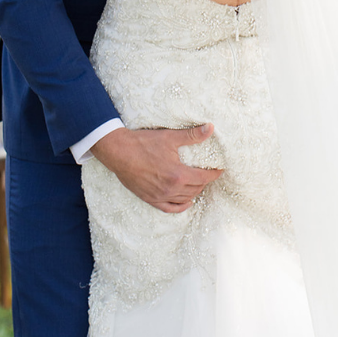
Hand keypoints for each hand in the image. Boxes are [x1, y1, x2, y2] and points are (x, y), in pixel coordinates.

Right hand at [89, 124, 222, 213]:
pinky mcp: (150, 198)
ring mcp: (160, 195)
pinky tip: (187, 202)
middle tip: (207, 173)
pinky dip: (181, 206)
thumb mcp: (169, 137)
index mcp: (178, 174)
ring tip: (198, 184)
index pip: (204, 177)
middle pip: (196, 189)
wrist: (118, 152)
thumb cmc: (143, 143)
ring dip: (194, 192)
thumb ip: (192, 135)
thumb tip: (210, 128)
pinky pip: (170, 208)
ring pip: (185, 198)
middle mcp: (171, 188)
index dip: (214, 173)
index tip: (219, 169)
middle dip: (204, 181)